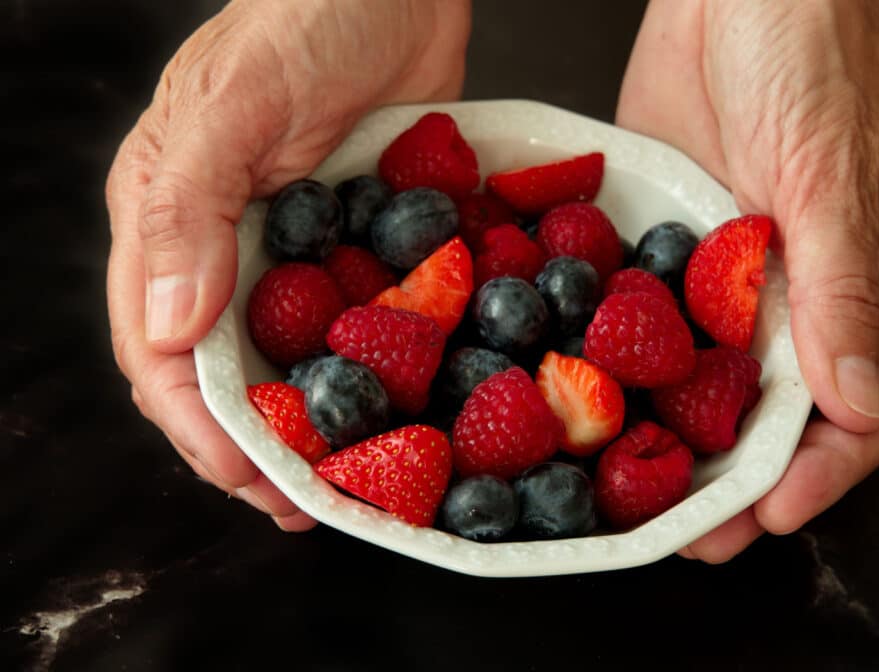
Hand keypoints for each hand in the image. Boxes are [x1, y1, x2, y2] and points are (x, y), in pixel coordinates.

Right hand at [106, 0, 469, 528]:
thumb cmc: (307, 14)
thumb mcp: (236, 103)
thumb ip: (187, 208)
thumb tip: (164, 325)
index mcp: (168, 219)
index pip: (161, 350)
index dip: (200, 427)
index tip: (251, 481)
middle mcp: (222, 246)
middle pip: (222, 373)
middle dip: (256, 448)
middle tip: (305, 506)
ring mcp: (291, 250)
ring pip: (286, 361)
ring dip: (314, 427)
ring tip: (351, 486)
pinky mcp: (352, 244)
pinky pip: (350, 324)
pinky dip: (367, 373)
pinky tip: (397, 410)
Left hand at [616, 0, 878, 560]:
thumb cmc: (808, 64)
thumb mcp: (828, 178)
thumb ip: (840, 291)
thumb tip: (853, 403)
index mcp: (860, 292)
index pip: (851, 415)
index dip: (812, 477)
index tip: (764, 518)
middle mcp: (793, 300)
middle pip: (771, 418)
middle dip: (733, 483)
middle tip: (685, 533)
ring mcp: (728, 281)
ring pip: (707, 385)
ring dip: (676, 443)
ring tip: (630, 492)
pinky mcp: (672, 252)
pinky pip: (653, 326)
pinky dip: (630, 370)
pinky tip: (594, 400)